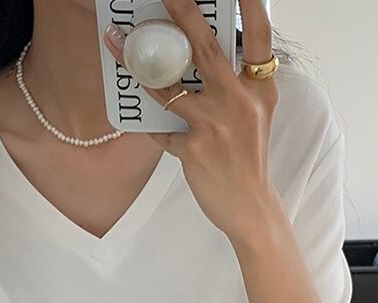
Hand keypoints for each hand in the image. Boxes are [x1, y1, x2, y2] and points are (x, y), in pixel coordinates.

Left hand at [104, 0, 281, 248]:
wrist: (251, 207)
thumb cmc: (248, 159)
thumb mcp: (256, 115)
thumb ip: (235, 85)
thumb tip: (195, 57)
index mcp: (260, 89)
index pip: (259, 36)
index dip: (251, 4)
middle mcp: (241, 101)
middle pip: (206, 48)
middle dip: (182, 14)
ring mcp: (217, 124)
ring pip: (170, 85)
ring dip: (139, 65)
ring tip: (116, 44)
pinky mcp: (195, 148)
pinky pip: (161, 129)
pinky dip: (148, 124)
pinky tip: (136, 119)